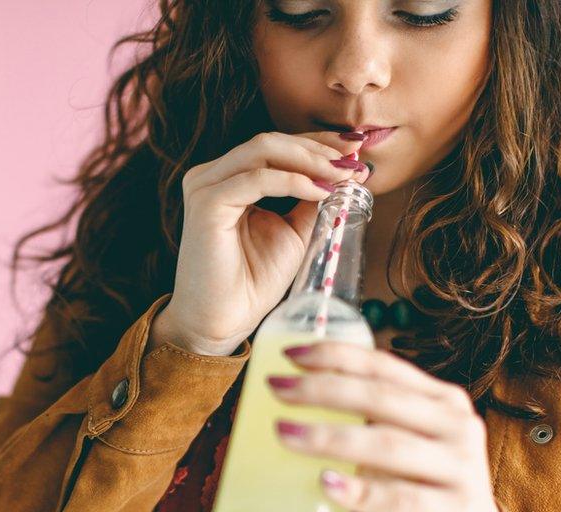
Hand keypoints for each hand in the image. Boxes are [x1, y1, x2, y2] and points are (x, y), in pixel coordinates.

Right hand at [155, 131, 370, 355]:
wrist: (224, 321)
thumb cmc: (253, 280)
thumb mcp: (294, 230)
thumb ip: (312, 198)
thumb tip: (346, 170)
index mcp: (228, 178)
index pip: (275, 146)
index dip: (317, 144)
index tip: (355, 151)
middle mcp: (212, 176)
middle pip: (270, 141)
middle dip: (317, 147)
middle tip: (353, 160)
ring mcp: (205, 186)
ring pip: (262, 149)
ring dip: (309, 159)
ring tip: (341, 174)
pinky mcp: (206, 203)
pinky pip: (255, 178)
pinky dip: (292, 181)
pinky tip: (319, 190)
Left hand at [267, 341, 501, 511]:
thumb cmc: (422, 486)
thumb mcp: (401, 443)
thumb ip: (369, 418)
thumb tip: (296, 393)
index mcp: (442, 400)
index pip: (384, 367)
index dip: (337, 355)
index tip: (291, 353)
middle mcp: (457, 426)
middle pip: (380, 398)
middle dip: (322, 389)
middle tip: (276, 388)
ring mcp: (461, 469)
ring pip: (386, 444)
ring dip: (328, 436)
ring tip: (284, 433)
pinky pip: (399, 498)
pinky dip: (359, 489)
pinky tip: (325, 483)